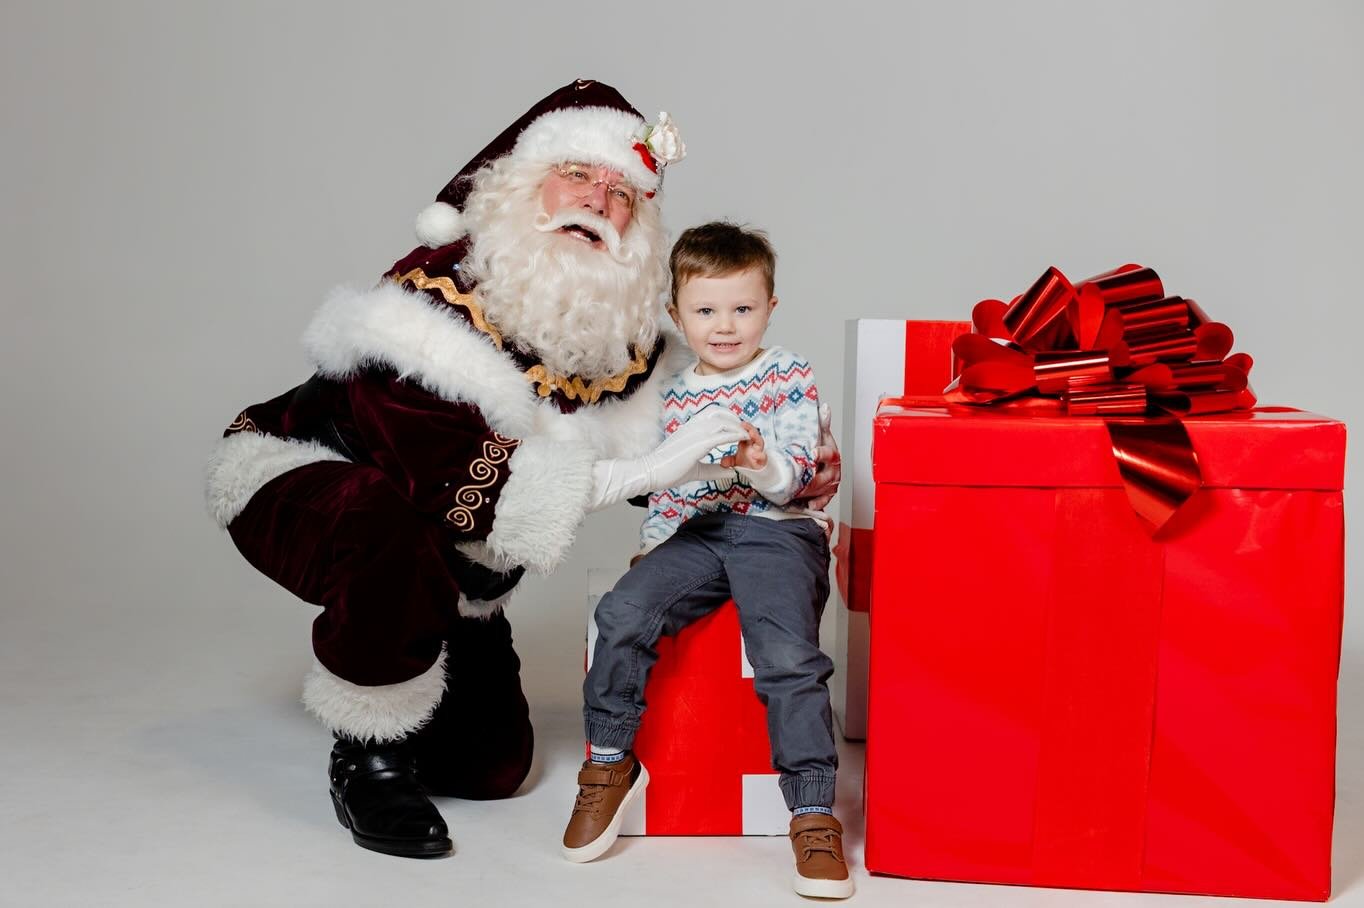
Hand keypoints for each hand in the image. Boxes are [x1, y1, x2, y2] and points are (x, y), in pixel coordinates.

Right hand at [587, 409, 746, 510]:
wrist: (650, 472)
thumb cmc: (669, 471)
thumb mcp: (696, 470)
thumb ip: (714, 469)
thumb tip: (731, 471)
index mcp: (690, 429)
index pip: (712, 414)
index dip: (727, 419)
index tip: (737, 429)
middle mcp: (693, 427)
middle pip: (720, 412)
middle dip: (735, 419)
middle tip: (744, 431)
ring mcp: (696, 433)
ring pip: (723, 421)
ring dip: (738, 427)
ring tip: (747, 435)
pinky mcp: (699, 443)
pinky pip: (722, 435)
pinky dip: (735, 435)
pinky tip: (743, 439)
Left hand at [722, 422, 766, 470]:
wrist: (756, 473)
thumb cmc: (747, 463)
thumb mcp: (735, 461)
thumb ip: (729, 460)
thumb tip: (722, 461)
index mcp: (746, 443)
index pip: (745, 432)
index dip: (742, 427)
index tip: (736, 423)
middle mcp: (753, 445)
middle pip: (753, 433)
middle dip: (749, 428)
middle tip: (743, 424)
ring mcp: (759, 451)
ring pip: (760, 442)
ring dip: (756, 437)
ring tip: (751, 434)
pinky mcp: (762, 460)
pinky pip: (762, 456)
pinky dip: (759, 455)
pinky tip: (755, 454)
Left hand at [797, 403, 840, 509]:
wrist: (821, 464)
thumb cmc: (820, 449)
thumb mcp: (821, 435)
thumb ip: (822, 423)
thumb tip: (825, 408)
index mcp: (833, 455)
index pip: (829, 454)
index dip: (821, 454)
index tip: (812, 453)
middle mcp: (834, 470)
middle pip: (825, 476)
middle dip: (811, 478)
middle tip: (799, 479)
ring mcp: (831, 484)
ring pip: (822, 489)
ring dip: (810, 492)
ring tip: (798, 492)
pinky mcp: (826, 495)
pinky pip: (823, 501)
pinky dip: (817, 504)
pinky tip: (809, 505)